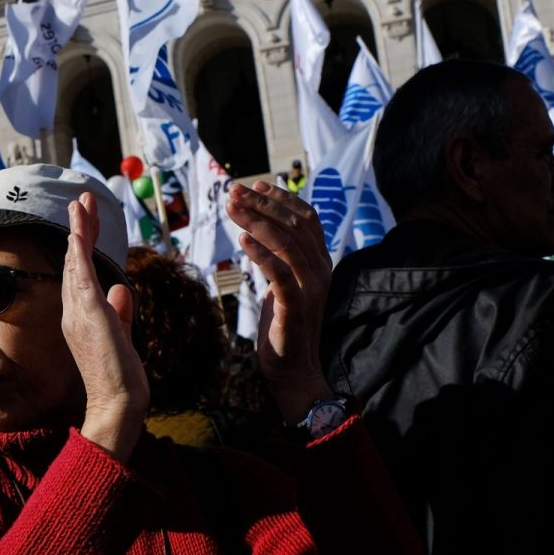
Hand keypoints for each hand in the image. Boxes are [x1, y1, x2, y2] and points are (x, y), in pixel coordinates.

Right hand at [63, 192, 147, 460]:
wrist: (118, 402)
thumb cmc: (120, 378)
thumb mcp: (123, 337)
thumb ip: (120, 313)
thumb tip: (121, 289)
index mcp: (82, 318)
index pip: (82, 275)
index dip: (82, 247)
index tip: (85, 224)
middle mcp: (74, 311)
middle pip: (75, 262)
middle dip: (79, 229)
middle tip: (81, 200)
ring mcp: (79, 311)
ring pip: (76, 261)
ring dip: (79, 230)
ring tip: (80, 202)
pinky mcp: (88, 312)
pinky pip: (81, 272)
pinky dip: (80, 249)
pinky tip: (78, 229)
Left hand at [227, 181, 335, 420]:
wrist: (292, 369)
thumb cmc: (283, 326)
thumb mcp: (284, 284)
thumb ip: (281, 258)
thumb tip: (260, 229)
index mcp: (320, 261)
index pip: (306, 218)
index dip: (282, 198)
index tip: (256, 185)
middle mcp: (321, 270)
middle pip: (294, 224)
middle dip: (262, 204)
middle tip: (234, 192)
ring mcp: (311, 288)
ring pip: (287, 243)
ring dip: (257, 221)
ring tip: (232, 208)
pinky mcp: (297, 306)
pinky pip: (279, 273)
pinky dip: (261, 253)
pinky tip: (243, 240)